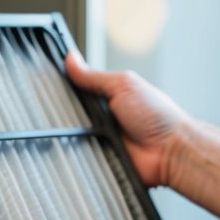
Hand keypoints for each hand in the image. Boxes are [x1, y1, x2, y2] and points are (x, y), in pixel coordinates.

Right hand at [65, 51, 189, 187]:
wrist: (171, 151)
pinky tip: (84, 148)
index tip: (48, 83)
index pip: (76, 90)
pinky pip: (80, 158)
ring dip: (73, 134)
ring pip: (70, 137)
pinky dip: (80, 154)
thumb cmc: (158, 116)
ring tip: (83, 130)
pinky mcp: (100, 161)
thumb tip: (71, 59)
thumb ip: (94, 76)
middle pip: (69, 115)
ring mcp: (100, 140)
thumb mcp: (123, 85)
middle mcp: (102, 118)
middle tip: (70, 111)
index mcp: (108, 97)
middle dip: (66, 113)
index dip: (63, 88)